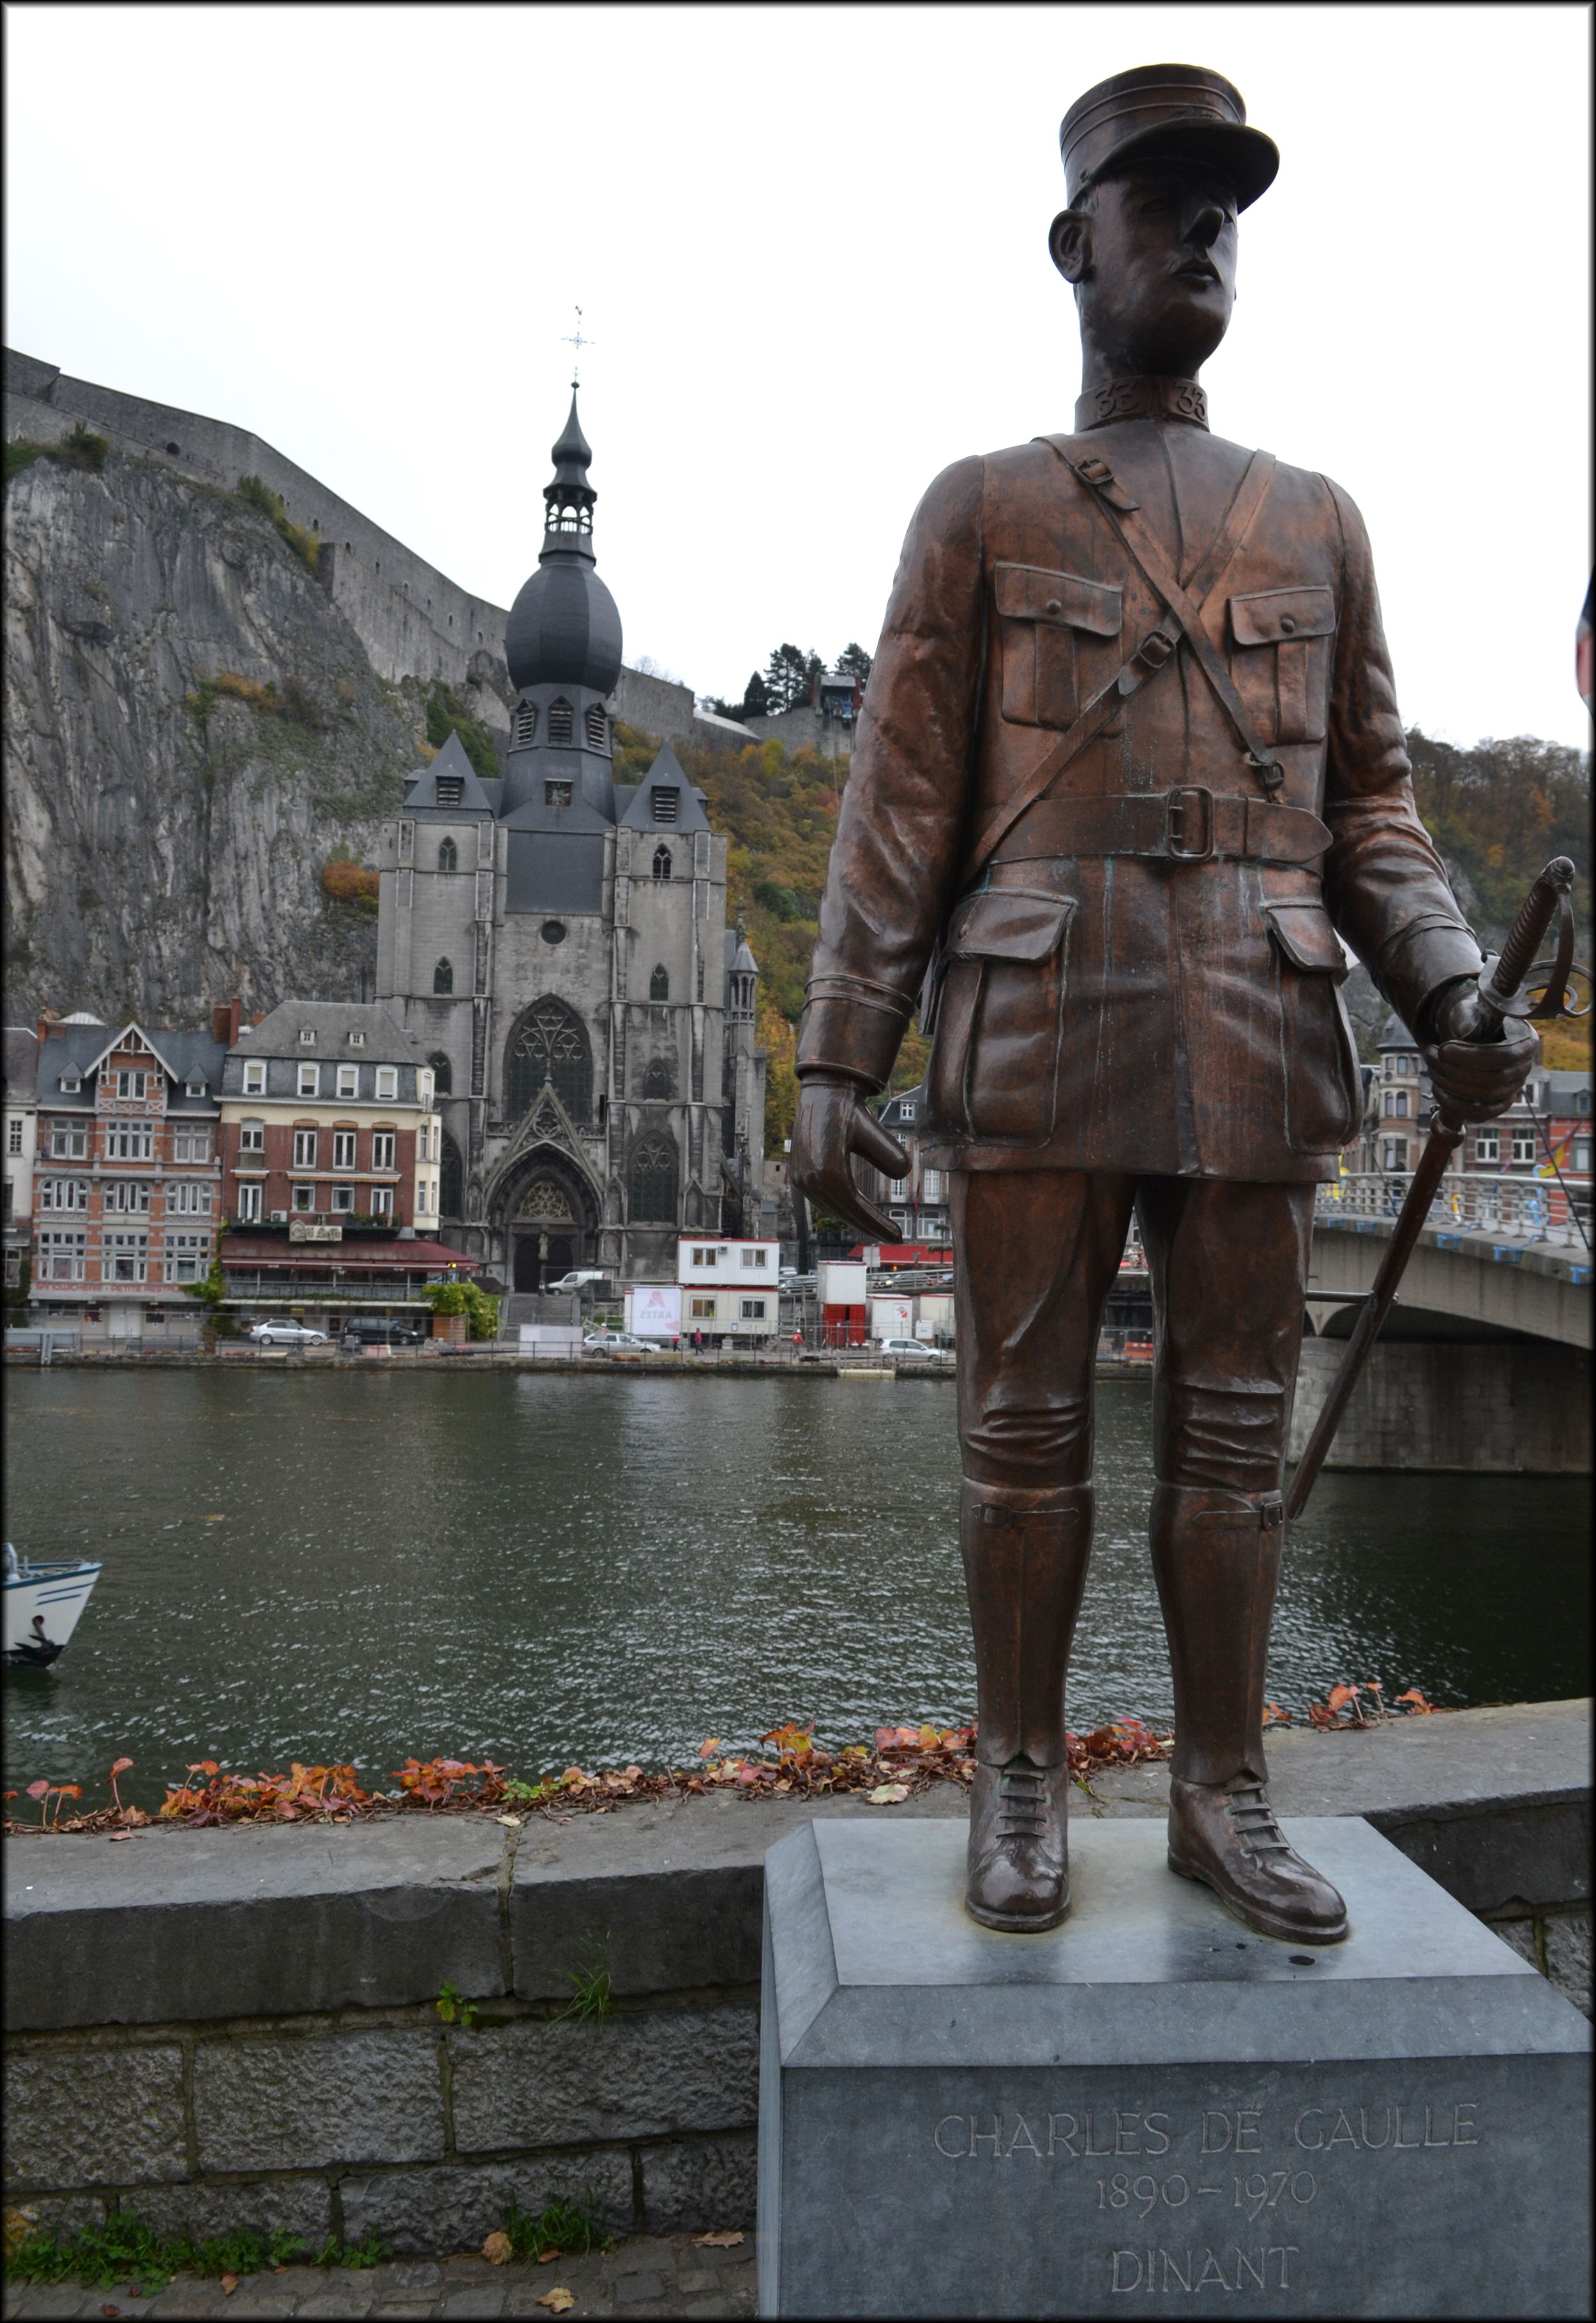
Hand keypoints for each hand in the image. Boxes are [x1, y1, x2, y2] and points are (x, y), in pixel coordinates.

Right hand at [790, 1076, 911, 1240]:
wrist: (822, 1094)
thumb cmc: (849, 1111)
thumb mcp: (872, 1129)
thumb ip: (889, 1152)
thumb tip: (904, 1173)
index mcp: (826, 1170)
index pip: (855, 1207)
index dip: (876, 1223)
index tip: (899, 1235)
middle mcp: (809, 1179)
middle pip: (843, 1212)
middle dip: (869, 1226)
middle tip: (895, 1236)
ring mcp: (801, 1178)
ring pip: (832, 1208)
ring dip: (855, 1219)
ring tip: (879, 1228)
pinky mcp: (799, 1175)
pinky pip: (824, 1200)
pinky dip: (842, 1208)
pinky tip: (858, 1212)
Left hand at [1421, 982, 1540, 1123]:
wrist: (1469, 1033)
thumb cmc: (1471, 1019)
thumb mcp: (1470, 1010)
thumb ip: (1468, 1017)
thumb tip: (1463, 1032)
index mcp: (1526, 1041)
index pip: (1504, 1056)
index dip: (1470, 1056)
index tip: (1443, 1049)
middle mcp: (1524, 1067)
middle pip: (1494, 1079)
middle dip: (1455, 1070)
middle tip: (1430, 1055)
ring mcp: (1513, 1088)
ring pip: (1485, 1097)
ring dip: (1451, 1085)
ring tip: (1431, 1068)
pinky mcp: (1498, 1104)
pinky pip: (1480, 1115)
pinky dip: (1455, 1106)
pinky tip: (1437, 1089)